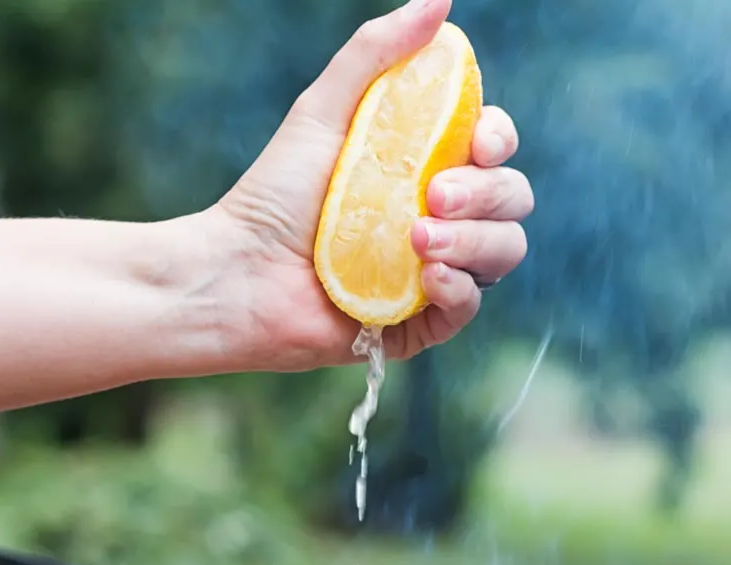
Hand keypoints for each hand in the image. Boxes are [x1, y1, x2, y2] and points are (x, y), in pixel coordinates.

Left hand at [200, 0, 532, 371]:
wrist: (240, 272)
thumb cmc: (275, 194)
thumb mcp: (324, 109)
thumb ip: (376, 52)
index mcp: (425, 169)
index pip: (495, 153)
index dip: (500, 142)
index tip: (479, 142)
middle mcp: (437, 221)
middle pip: (511, 202)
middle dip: (488, 194)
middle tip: (433, 195)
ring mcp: (429, 274)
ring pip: (501, 254)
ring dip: (475, 241)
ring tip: (418, 239)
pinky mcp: (414, 325)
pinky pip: (466, 309)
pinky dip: (460, 290)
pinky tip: (430, 275)